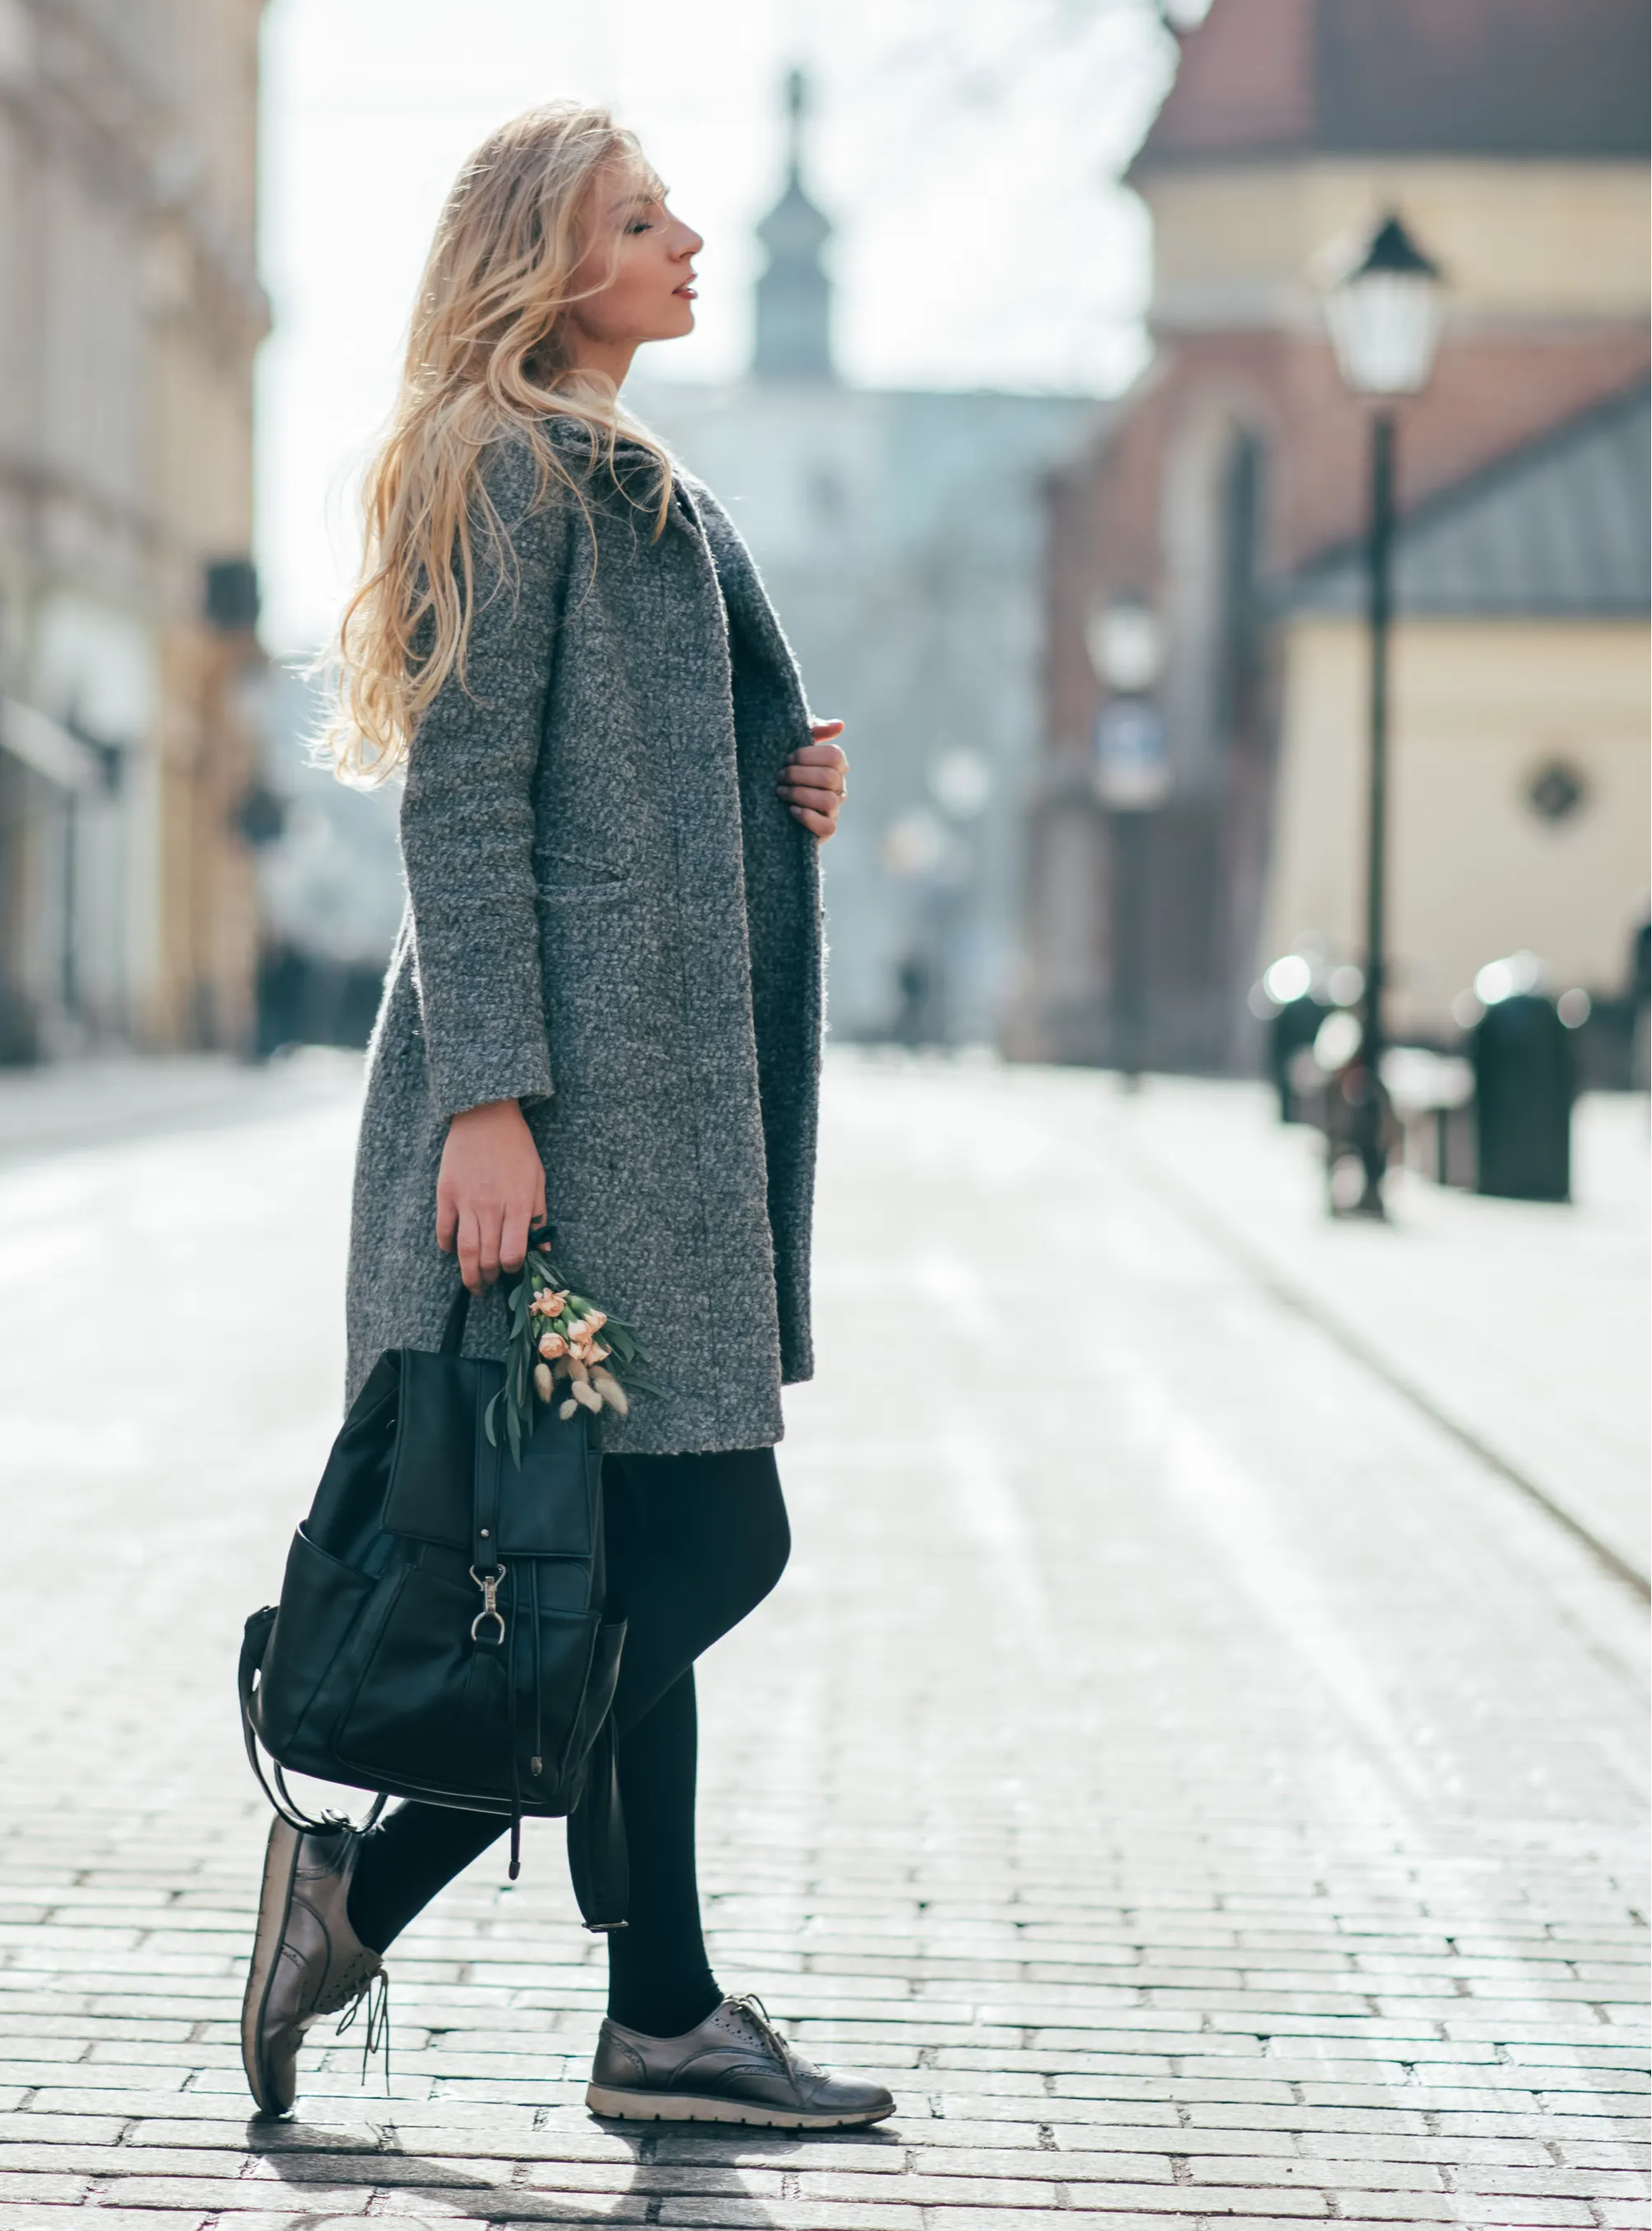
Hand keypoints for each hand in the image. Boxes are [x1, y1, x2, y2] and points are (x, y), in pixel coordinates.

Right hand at [436, 1099, 547, 1293]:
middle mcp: (492, 1207)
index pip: (513, 1253)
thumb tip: (544, 1249)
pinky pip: (444, 1229)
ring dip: (468, 1273)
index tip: (511, 1271)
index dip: (512, 1269)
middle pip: (487, 1257)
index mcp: (518, 1204)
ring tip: (473, 1284)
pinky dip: (447, 1246)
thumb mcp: (537, 1178)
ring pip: (465, 1250)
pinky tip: (452, 1252)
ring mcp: (466, 1201)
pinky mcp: (446, 1194)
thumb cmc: (516, 1147)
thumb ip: (539, 1216)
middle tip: (489, 1285)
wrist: (485, 1115)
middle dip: (489, 1278)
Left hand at [778, 721, 847, 840]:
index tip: (786, 758)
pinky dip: (808, 817)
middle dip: (799, 775)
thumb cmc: (785, 770)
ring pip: (828, 801)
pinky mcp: (826, 830)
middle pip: (830, 778)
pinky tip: (791, 810)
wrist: (768, 805)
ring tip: (781, 792)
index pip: (834, 756)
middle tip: (779, 776)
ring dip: (800, 794)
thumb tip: (839, 725)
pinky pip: (826, 826)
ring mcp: (834, 810)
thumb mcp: (795, 746)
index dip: (808, 756)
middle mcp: (839, 788)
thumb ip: (815, 731)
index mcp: (836, 766)